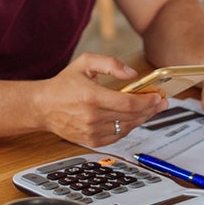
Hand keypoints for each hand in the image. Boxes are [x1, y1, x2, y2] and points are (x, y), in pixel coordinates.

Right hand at [33, 53, 166, 145]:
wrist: (43, 106)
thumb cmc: (63, 84)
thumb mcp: (84, 63)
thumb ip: (110, 63)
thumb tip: (132, 73)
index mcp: (91, 97)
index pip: (129, 104)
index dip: (148, 102)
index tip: (158, 96)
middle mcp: (92, 117)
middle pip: (132, 117)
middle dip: (150, 109)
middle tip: (161, 102)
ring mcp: (91, 132)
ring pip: (127, 128)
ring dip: (142, 119)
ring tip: (150, 109)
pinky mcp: (91, 141)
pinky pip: (118, 136)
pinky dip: (128, 128)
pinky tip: (133, 119)